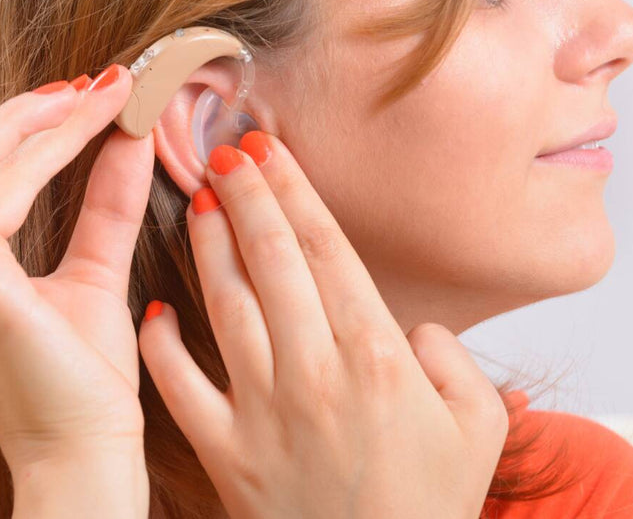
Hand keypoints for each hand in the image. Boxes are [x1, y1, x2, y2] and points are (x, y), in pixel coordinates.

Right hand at [0, 66, 151, 506]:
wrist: (85, 454)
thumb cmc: (82, 378)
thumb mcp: (95, 273)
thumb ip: (105, 206)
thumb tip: (130, 138)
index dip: (41, 127)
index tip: (94, 93)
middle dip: (40, 117)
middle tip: (99, 86)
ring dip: (30, 129)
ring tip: (88, 96)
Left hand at [138, 131, 507, 518]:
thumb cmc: (429, 505)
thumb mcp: (478, 430)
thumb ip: (455, 363)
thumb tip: (414, 331)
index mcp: (377, 358)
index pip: (327, 251)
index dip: (294, 192)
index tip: (269, 150)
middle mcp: (315, 373)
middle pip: (273, 262)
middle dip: (246, 197)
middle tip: (223, 150)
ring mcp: (263, 411)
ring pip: (226, 306)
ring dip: (208, 248)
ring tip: (196, 202)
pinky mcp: (225, 452)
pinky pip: (181, 386)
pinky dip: (162, 346)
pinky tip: (153, 308)